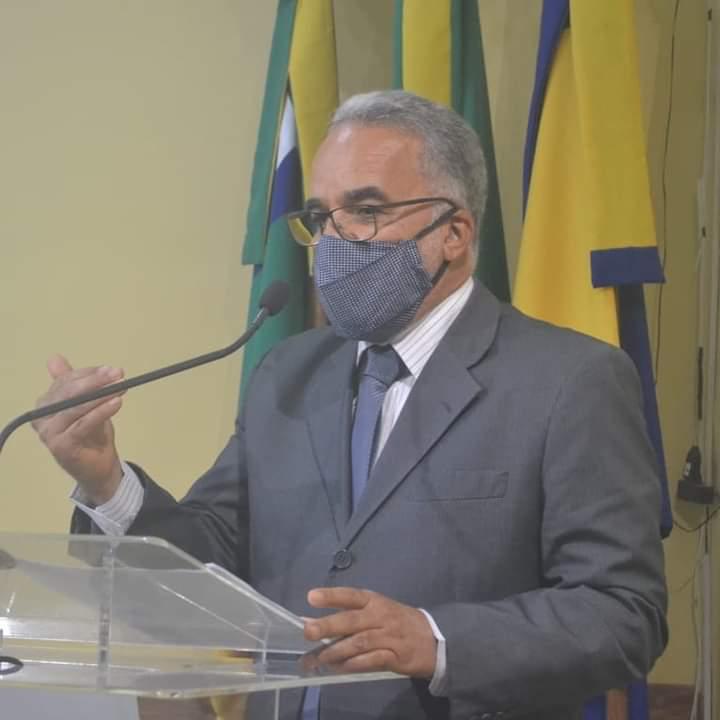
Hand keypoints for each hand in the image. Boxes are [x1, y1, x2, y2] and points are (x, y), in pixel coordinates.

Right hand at [33, 354, 124, 503]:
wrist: (99, 466)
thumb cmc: (92, 433)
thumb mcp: (88, 404)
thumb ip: (76, 384)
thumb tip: (54, 358)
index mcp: (45, 404)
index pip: (66, 381)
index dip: (89, 373)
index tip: (111, 369)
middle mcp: (41, 417)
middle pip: (68, 391)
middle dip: (96, 380)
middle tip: (118, 373)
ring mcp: (49, 433)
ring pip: (76, 407)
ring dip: (100, 394)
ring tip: (120, 386)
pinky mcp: (60, 446)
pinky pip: (83, 424)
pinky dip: (101, 411)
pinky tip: (117, 403)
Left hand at [303, 587, 436, 677]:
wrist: (433, 639)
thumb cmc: (397, 621)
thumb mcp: (377, 611)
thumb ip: (348, 615)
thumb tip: (312, 620)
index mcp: (374, 601)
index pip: (351, 595)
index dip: (332, 596)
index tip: (311, 597)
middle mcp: (381, 616)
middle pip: (352, 620)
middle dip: (329, 626)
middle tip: (308, 632)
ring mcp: (389, 636)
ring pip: (360, 642)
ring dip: (337, 651)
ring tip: (318, 658)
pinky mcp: (396, 656)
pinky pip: (372, 660)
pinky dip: (355, 664)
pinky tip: (340, 668)